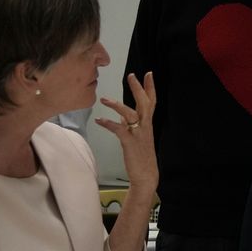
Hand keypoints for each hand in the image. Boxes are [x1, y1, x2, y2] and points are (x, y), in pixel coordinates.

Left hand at [96, 72, 157, 195]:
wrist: (146, 176)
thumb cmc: (141, 158)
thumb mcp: (139, 139)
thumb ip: (132, 126)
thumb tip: (123, 117)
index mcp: (148, 125)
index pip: (151, 102)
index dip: (150, 88)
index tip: (148, 74)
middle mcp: (146, 127)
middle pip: (144, 103)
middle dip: (138, 88)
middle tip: (132, 75)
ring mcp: (139, 134)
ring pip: (130, 114)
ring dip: (117, 105)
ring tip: (104, 99)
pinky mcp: (130, 143)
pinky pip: (119, 129)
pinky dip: (109, 123)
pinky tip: (99, 120)